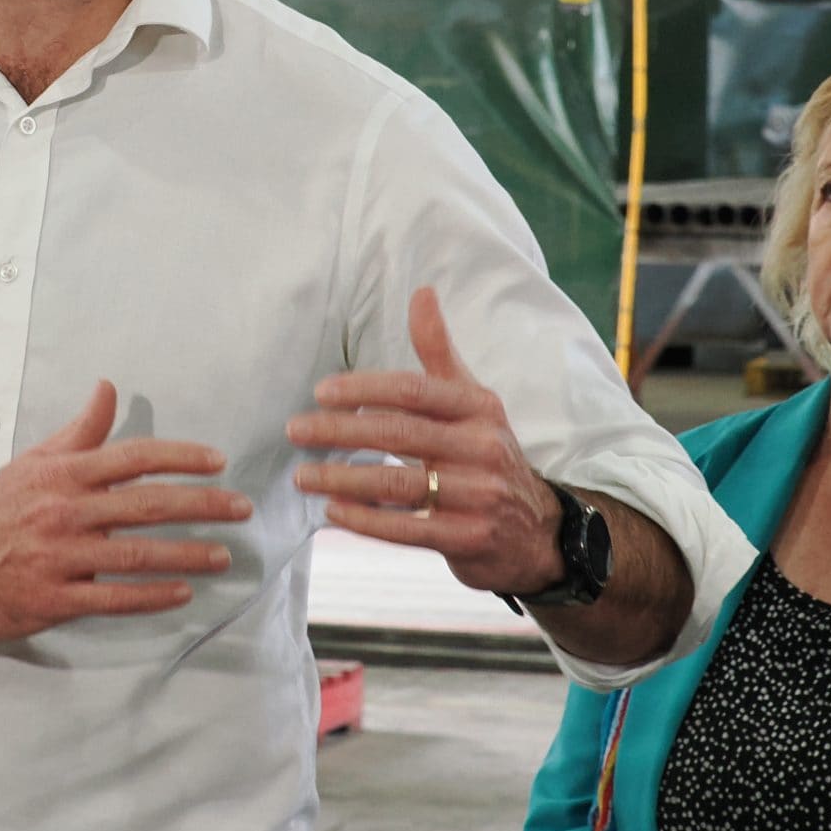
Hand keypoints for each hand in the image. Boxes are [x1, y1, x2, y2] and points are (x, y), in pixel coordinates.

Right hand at [0, 380, 251, 642]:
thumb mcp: (35, 461)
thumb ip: (80, 430)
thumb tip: (108, 387)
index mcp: (63, 474)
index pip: (133, 457)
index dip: (180, 457)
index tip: (218, 461)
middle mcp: (65, 512)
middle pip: (146, 505)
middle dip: (201, 506)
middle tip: (241, 508)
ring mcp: (60, 558)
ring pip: (135, 555)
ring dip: (186, 554)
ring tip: (223, 556)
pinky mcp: (54, 598)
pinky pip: (112, 598)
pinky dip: (151, 596)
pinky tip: (182, 592)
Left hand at [288, 287, 565, 597]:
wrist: (535, 530)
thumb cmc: (486, 453)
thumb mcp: (472, 400)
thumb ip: (439, 351)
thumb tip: (421, 292)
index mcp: (479, 408)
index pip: (414, 390)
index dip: (365, 388)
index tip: (321, 392)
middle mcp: (483, 448)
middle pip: (398, 435)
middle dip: (340, 431)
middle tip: (295, 430)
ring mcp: (478, 496)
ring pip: (397, 485)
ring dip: (342, 479)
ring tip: (303, 475)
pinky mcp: (468, 539)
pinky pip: (407, 530)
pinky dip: (365, 521)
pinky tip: (332, 511)